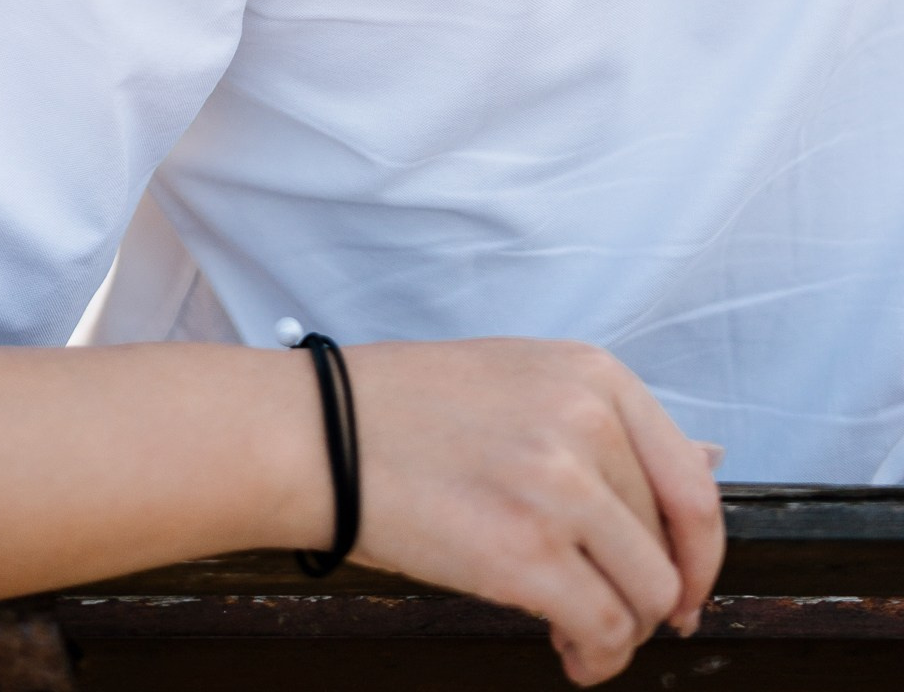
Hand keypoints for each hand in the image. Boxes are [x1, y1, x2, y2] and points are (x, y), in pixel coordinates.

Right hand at [346, 338, 724, 686]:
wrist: (318, 434)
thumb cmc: (406, 408)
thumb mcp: (524, 380)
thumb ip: (616, 425)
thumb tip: (713, 455)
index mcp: (592, 373)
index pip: (693, 481)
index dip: (700, 553)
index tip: (684, 585)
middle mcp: (585, 421)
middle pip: (669, 544)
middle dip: (648, 596)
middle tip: (611, 615)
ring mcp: (558, 487)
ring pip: (646, 595)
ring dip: (623, 632)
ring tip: (582, 637)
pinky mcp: (525, 554)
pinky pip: (603, 629)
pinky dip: (596, 658)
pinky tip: (567, 653)